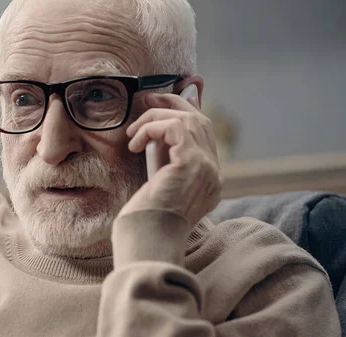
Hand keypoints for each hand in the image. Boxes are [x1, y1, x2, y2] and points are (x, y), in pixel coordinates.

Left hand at [119, 93, 222, 226]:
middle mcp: (214, 175)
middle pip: (201, 122)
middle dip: (173, 105)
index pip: (203, 136)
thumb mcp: (158, 187)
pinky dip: (152, 128)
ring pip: (188, 120)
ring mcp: (208, 168)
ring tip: (133, 132)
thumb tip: (154, 136)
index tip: (157, 108)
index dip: (182, 115)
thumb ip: (165, 164)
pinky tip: (135, 143)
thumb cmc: (145, 222)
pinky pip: (175, 127)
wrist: (146, 242)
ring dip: (156, 118)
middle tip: (147, 100)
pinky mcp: (194, 164)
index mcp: (208, 181)